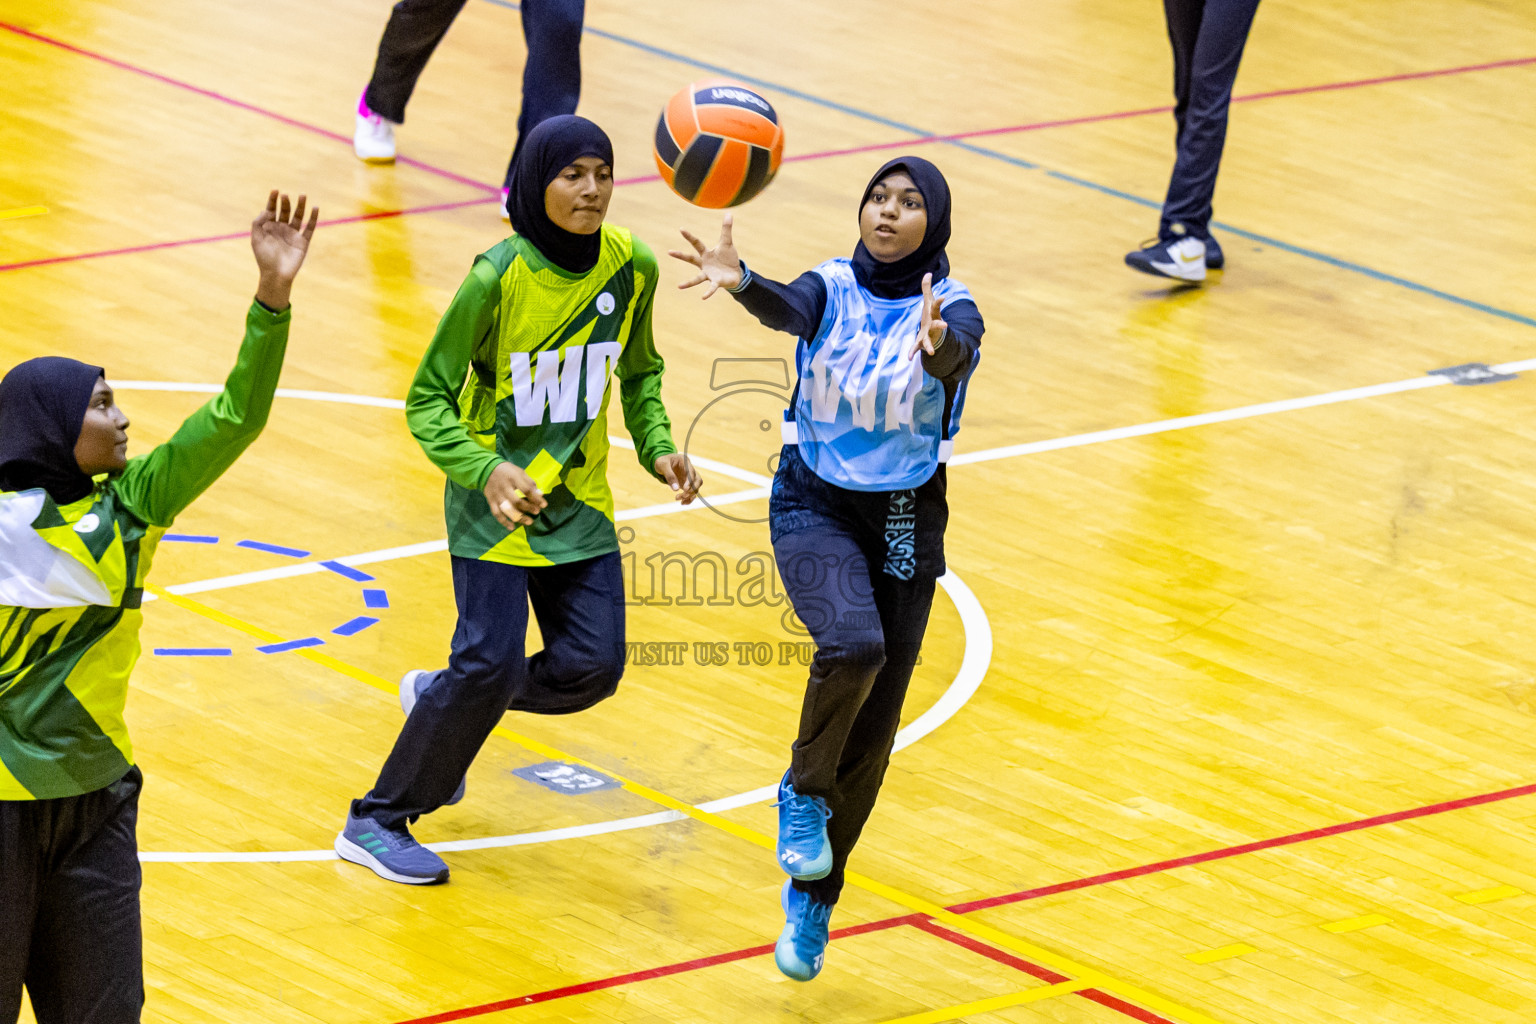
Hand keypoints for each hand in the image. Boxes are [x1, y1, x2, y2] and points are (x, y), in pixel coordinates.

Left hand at [251, 190, 318, 310]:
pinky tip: (315, 209)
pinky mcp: (303, 242)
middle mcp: (282, 228)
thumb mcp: (256, 239)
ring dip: (300, 206)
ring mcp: (293, 234)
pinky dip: (313, 219)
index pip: (272, 209)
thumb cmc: (264, 258)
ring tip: (303, 195)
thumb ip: (258, 223)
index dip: (273, 200)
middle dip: (286, 202)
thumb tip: (266, 211)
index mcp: (270, 227)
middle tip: (286, 196)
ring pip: (298, 217)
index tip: (276, 191)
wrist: (276, 275)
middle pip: (285, 211)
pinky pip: (310, 228)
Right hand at [483, 462, 547, 529]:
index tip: (544, 505)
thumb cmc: (508, 472)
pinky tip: (512, 527)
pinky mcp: (491, 501)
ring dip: (519, 517)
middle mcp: (504, 487)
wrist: (487, 469)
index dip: (536, 498)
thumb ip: (530, 483)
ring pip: (507, 509)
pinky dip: (504, 521)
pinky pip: (497, 514)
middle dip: (528, 508)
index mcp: (513, 478)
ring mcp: (497, 496)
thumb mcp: (520, 472)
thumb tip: (540, 495)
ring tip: (529, 522)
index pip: (526, 489)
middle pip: (516, 501)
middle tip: (537, 512)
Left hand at [654, 453, 702, 504]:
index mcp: (685, 461)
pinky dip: (689, 499)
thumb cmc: (662, 462)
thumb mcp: (662, 465)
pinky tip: (682, 503)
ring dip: (689, 495)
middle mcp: (690, 469)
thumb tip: (676, 489)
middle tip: (682, 495)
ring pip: (696, 487)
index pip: (691, 472)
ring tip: (677, 498)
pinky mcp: (687, 484)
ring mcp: (689, 477)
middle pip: (698, 480)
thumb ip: (669, 476)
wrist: (662, 463)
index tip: (685, 489)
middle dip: (691, 489)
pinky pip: (692, 492)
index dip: (690, 481)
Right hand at [669, 213, 742, 298]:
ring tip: (679, 286)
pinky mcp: (715, 282)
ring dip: (688, 283)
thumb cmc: (728, 258)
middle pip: (691, 259)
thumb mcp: (727, 243)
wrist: (735, 273)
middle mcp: (704, 264)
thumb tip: (729, 213)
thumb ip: (726, 229)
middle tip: (669, 252)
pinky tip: (703, 297)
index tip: (681, 229)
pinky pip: (711, 288)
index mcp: (706, 253)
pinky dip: (707, 292)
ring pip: (696, 278)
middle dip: (680, 255)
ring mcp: (708, 274)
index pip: (696, 243)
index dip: (689, 236)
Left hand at [907, 272, 946, 358]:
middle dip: (940, 325)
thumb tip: (928, 273)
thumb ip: (927, 288)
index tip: (943, 297)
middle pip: (937, 325)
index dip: (939, 301)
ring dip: (929, 346)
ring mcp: (928, 335)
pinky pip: (916, 348)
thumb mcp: (928, 301)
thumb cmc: (931, 315)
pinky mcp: (921, 342)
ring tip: (931, 352)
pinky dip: (912, 352)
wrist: (934, 333)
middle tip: (945, 325)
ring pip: (928, 341)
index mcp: (933, 314)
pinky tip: (908, 358)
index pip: (937, 306)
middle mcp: (932, 325)